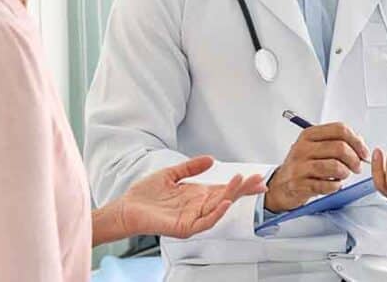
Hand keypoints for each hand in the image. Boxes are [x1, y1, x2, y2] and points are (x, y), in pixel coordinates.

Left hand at [116, 156, 265, 239]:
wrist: (127, 208)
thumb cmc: (145, 195)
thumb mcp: (172, 174)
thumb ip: (191, 167)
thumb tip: (211, 159)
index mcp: (197, 196)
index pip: (224, 189)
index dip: (240, 184)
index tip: (257, 178)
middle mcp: (198, 208)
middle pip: (226, 198)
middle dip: (243, 189)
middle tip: (259, 180)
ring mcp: (193, 218)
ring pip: (218, 208)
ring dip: (231, 196)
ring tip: (241, 183)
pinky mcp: (184, 227)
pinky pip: (205, 222)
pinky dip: (216, 213)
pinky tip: (224, 202)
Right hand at [264, 123, 368, 212]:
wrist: (281, 185)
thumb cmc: (303, 165)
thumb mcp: (316, 147)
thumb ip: (337, 141)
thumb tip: (360, 142)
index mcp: (309, 135)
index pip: (339, 129)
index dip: (357, 141)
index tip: (363, 152)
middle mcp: (303, 148)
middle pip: (339, 148)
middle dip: (354, 159)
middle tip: (357, 167)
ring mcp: (300, 166)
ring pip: (335, 166)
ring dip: (345, 173)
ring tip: (343, 175)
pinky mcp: (300, 184)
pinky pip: (327, 185)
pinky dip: (336, 186)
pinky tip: (333, 184)